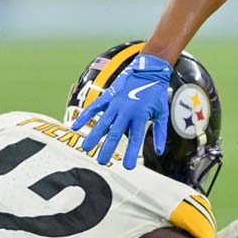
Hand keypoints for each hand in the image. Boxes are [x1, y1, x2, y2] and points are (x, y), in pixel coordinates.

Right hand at [70, 53, 171, 168]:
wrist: (148, 69)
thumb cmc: (155, 93)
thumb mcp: (162, 112)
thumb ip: (159, 132)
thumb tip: (158, 151)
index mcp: (140, 116)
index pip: (135, 139)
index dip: (131, 153)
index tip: (128, 167)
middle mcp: (126, 111)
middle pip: (115, 133)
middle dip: (107, 148)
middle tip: (101, 161)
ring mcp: (115, 103)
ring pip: (102, 122)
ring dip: (94, 135)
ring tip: (86, 148)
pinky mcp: (108, 96)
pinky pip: (94, 107)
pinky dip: (84, 116)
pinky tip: (76, 126)